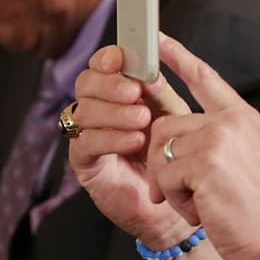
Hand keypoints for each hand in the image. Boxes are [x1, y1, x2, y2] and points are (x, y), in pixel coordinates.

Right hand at [69, 42, 196, 248]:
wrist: (177, 202)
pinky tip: (133, 141)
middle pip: (85, 83)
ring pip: (82, 111)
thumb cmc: (175, 156)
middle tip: (135, 93)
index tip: (122, 57)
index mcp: (119, 93)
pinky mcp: (85, 163)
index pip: (101, 66)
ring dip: (114, 112)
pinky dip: (110, 137)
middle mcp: (99, 111)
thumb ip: (160, 94)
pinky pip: (84, 142)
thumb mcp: (174, 118)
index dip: (107, 58)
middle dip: (109, 84)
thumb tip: (151, 68)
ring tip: (143, 121)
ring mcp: (88, 136)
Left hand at [147, 34, 259, 259]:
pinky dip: (174, 199)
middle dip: (161, 162)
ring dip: (169, 184)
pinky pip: (164, 175)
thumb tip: (169, 129)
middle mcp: (231, 121)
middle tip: (180, 191)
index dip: (179, 57)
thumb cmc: (252, 206)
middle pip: (165, 125)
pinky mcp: (205, 163)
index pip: (205, 78)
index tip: (157, 40)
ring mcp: (219, 139)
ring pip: (160, 151)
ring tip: (197, 201)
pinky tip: (199, 209)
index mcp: (242, 117)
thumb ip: (213, 135)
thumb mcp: (241, 158)